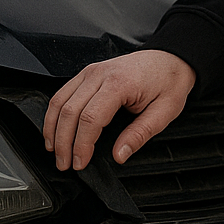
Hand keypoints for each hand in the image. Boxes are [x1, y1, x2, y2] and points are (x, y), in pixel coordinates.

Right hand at [43, 50, 196, 170]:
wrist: (171, 58)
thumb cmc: (168, 81)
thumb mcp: (164, 112)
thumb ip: (139, 135)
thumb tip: (119, 155)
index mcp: (119, 83)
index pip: (90, 119)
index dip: (81, 145)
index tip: (80, 162)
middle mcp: (100, 74)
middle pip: (69, 111)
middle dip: (63, 142)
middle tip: (65, 164)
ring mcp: (91, 71)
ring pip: (60, 101)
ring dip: (53, 129)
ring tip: (55, 152)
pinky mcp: (87, 73)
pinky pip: (63, 93)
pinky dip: (55, 114)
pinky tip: (55, 130)